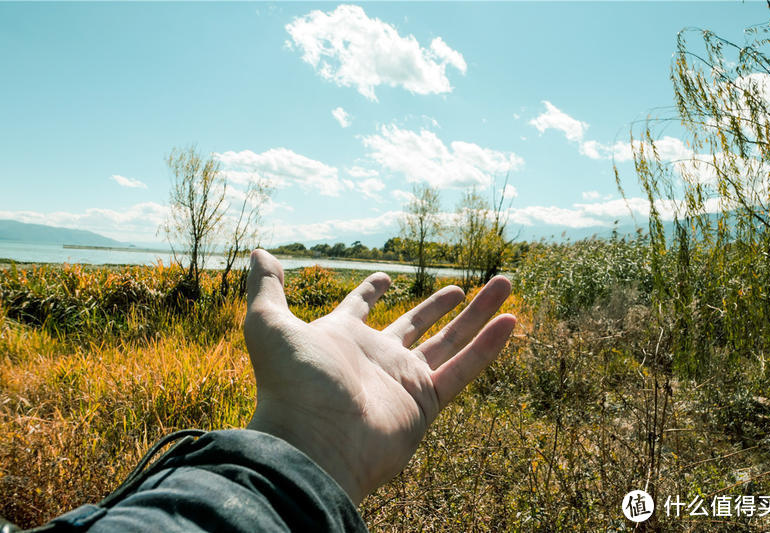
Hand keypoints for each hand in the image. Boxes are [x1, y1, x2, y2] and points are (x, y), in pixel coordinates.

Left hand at [244, 249, 515, 503]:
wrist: (314, 445)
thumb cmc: (291, 385)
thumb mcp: (269, 325)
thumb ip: (266, 288)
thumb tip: (258, 252)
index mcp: (342, 338)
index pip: (361, 309)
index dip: (371, 292)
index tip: (385, 277)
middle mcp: (376, 358)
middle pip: (418, 324)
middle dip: (441, 304)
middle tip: (464, 285)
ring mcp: (403, 382)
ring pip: (450, 341)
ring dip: (479, 314)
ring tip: (505, 284)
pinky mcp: (425, 403)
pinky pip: (463, 368)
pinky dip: (488, 346)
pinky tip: (511, 320)